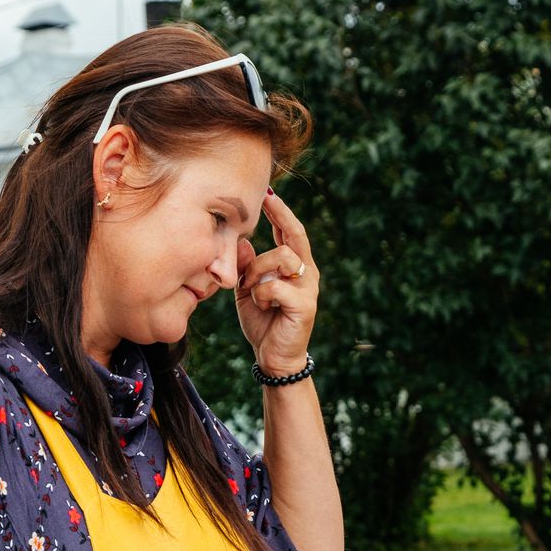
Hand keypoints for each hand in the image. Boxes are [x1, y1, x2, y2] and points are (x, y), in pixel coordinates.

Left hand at [236, 190, 318, 376]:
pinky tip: (261, 306)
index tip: (267, 193)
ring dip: (258, 271)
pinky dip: (260, 295)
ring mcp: (308, 288)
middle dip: (275, 223)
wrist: (274, 357)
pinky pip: (275, 287)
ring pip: (281, 258)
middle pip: (292, 237)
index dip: (280, 211)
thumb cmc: (263, 320)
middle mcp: (306, 273)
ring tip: (252, 289)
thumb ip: (245, 266)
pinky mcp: (305, 305)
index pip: (291, 231)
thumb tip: (242, 243)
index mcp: (295, 266)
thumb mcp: (247, 288)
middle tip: (259, 218)